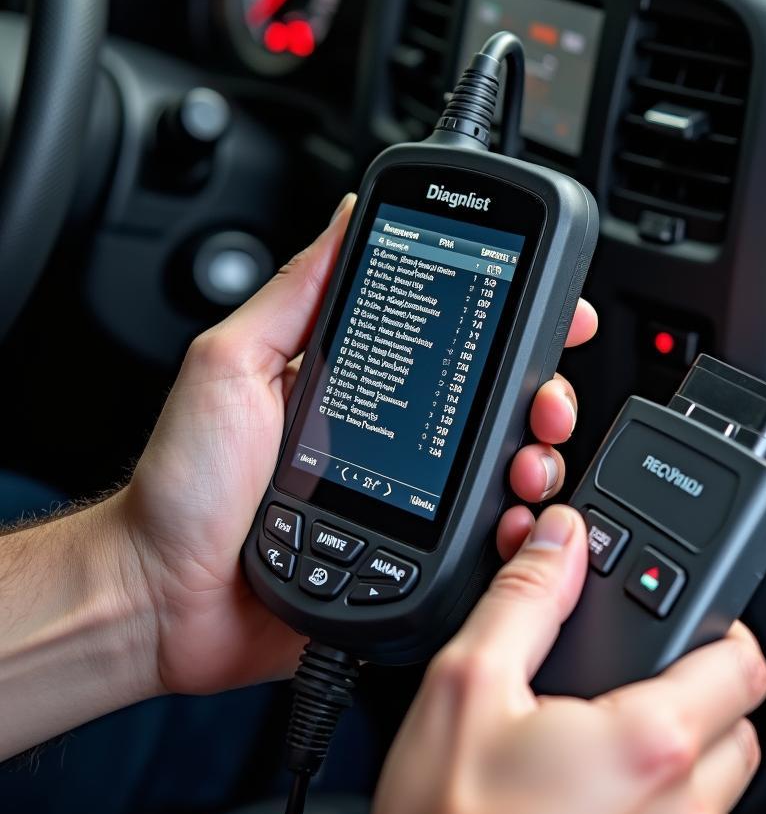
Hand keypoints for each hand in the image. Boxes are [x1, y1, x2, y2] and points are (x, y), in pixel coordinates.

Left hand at [119, 196, 597, 695]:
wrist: (166, 596)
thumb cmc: (186, 485)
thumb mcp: (230, 363)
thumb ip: (294, 294)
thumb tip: (348, 216)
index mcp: (356, 382)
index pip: (448, 340)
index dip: (508, 323)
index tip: (551, 312)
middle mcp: (390, 436)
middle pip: (491, 404)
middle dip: (540, 394)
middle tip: (546, 400)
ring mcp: (404, 496)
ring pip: (498, 470)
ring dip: (534, 459)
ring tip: (529, 463)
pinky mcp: (407, 555)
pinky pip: (475, 538)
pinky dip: (510, 529)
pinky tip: (514, 521)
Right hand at [363, 505, 765, 813]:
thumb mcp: (470, 683)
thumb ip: (527, 598)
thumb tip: (560, 540)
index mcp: (650, 743)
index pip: (744, 665)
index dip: (723, 626)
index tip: (689, 617)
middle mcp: (682, 812)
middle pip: (741, 724)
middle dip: (704, 687)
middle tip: (640, 674)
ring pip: (724, 786)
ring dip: (692, 752)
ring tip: (617, 736)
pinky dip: (671, 808)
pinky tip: (607, 798)